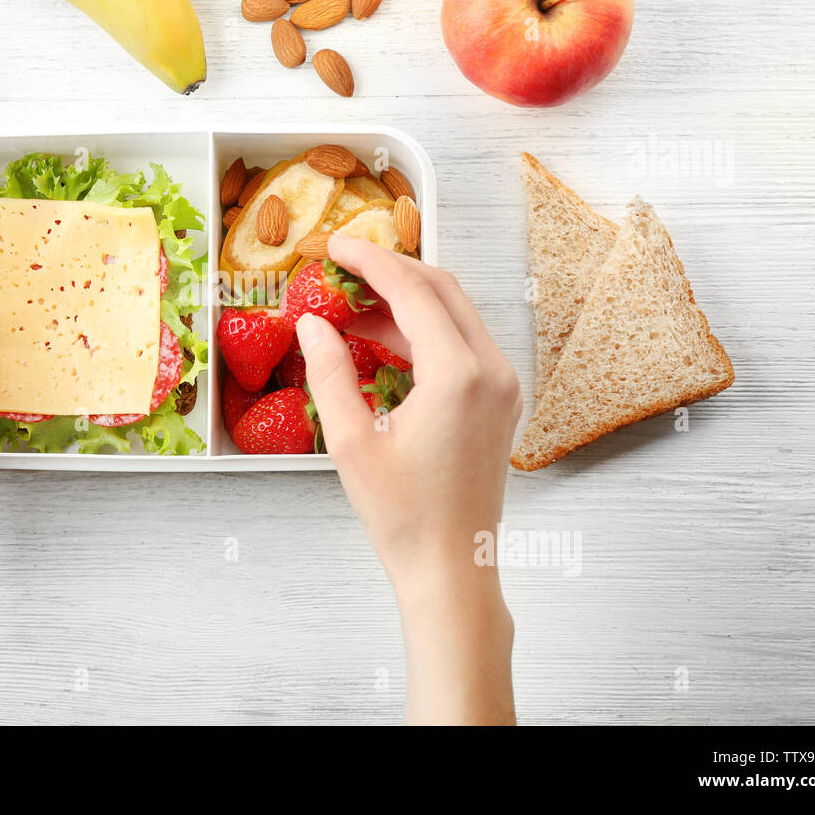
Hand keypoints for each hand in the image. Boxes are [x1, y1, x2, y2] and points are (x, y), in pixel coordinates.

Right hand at [294, 234, 520, 723]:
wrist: (452, 569)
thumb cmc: (402, 516)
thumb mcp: (351, 442)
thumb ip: (328, 372)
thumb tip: (311, 323)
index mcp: (459, 374)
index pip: (413, 290)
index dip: (369, 260)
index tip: (333, 246)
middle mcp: (492, 369)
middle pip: (440, 289)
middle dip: (389, 270)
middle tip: (340, 266)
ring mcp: (503, 384)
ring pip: (454, 313)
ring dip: (404, 300)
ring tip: (349, 305)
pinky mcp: (500, 401)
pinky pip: (462, 343)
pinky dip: (422, 330)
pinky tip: (380, 339)